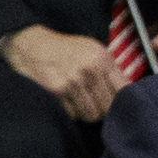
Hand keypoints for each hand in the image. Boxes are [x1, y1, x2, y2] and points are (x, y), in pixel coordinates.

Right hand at [0, 23, 121, 122]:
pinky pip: (72, 114)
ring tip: (77, 101)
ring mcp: (73, 81)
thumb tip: (126, 93)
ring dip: (84, 112)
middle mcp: (90, 69)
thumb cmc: (62, 49)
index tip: (113, 103)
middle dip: (100, 109)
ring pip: (90, 114)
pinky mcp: (57, 90)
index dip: (120, 102)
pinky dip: (69, 111)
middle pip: (107, 107)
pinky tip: (64, 100)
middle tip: (91, 104)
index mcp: (102, 58)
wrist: (30, 44)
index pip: (123, 91)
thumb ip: (110, 69)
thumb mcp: (91, 50)